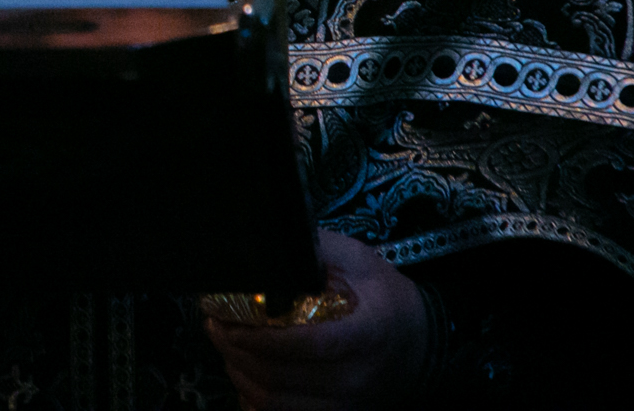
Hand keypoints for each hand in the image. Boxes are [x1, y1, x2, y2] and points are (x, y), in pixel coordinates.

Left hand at [204, 231, 426, 410]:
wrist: (419, 340)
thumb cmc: (384, 295)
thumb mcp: (358, 259)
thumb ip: (316, 250)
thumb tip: (269, 239)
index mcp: (367, 332)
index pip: (310, 344)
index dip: (264, 337)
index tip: (231, 320)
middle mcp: (358, 376)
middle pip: (283, 376)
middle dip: (237, 352)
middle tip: (214, 327)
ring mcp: (347, 403)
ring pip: (277, 401)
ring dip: (240, 374)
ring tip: (223, 346)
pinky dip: (255, 397)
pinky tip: (243, 372)